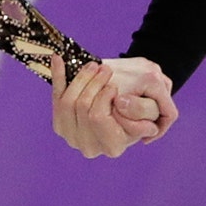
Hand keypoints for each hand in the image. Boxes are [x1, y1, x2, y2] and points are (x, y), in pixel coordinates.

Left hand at [49, 54, 176, 158]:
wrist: (124, 108)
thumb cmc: (141, 109)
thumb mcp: (151, 111)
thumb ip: (143, 111)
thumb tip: (120, 103)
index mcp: (112, 147)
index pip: (98, 117)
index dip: (104, 98)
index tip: (113, 85)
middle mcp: (89, 146)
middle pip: (81, 107)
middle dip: (93, 83)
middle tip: (105, 69)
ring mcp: (71, 136)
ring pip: (67, 101)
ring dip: (80, 78)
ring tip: (95, 65)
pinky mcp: (59, 123)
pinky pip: (55, 96)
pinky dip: (58, 75)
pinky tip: (58, 58)